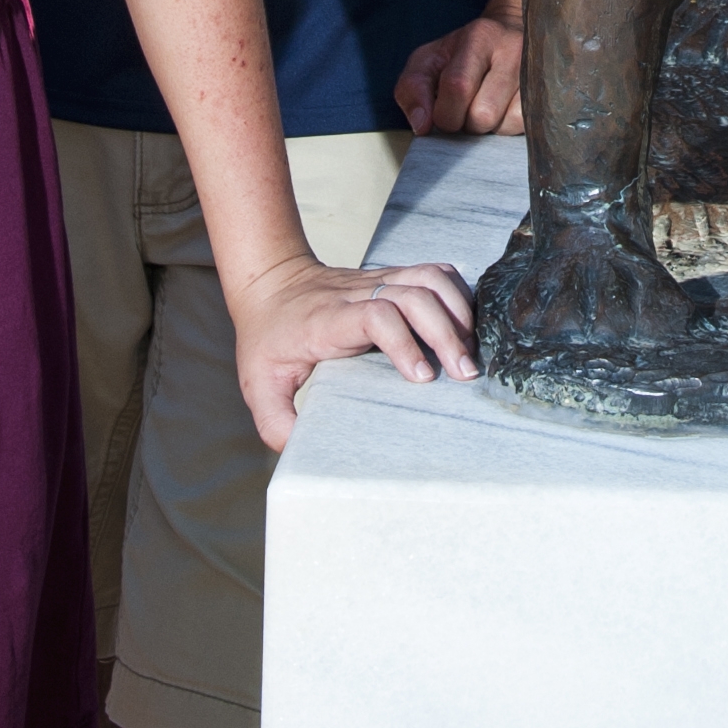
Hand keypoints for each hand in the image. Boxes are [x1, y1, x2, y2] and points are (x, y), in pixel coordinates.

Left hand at [226, 251, 479, 447]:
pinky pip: (436, 273)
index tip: (422, 378)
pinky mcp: (392, 277)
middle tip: (464, 373)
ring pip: (430, 277)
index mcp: (327, 320)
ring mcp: (377, 280)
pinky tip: (464, 325)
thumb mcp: (258, 384)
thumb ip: (276, 423)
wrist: (269, 281)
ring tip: (469, 350)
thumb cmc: (267, 338)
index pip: (375, 315)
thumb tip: (303, 454)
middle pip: (414, 294)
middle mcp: (357, 295)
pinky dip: (458, 294)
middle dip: (446, 331)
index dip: (405, 342)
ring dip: (458, 309)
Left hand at [394, 13, 524, 135]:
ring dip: (489, 127)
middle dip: (467, 123)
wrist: (510, 32)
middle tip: (466, 108)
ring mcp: (537, 71)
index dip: (444, 112)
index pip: (457, 86)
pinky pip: (524, 128)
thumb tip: (422, 126)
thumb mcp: (428, 60)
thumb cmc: (463, 53)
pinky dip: (508, 127)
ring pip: (505, 125)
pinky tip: (504, 110)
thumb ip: (413, 89)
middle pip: (483, 114)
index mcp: (479, 36)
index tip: (442, 112)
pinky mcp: (552, 91)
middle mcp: (514, 50)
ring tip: (487, 106)